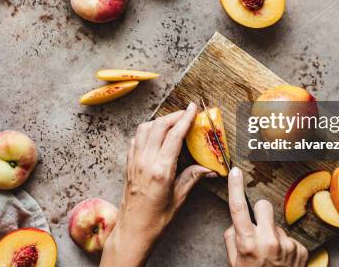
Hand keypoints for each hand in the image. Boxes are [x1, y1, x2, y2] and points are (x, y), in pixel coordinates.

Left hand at [101, 102, 215, 266]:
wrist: (132, 231)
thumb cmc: (156, 219)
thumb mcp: (179, 199)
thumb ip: (193, 178)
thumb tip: (210, 168)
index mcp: (160, 169)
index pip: (174, 135)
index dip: (185, 118)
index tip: (193, 108)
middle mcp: (145, 161)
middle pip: (159, 126)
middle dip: (174, 116)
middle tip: (187, 113)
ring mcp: (134, 161)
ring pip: (145, 128)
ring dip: (159, 121)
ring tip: (172, 122)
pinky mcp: (128, 164)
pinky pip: (136, 138)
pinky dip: (146, 131)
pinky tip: (155, 135)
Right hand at [224, 167, 307, 266]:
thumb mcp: (234, 263)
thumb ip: (233, 239)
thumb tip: (237, 223)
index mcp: (247, 243)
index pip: (238, 208)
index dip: (235, 187)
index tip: (235, 172)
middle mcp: (268, 241)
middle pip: (264, 206)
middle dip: (260, 214)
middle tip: (259, 230)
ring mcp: (287, 245)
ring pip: (278, 225)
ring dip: (274, 235)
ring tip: (272, 256)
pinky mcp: (302, 250)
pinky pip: (291, 239)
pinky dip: (287, 248)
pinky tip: (283, 262)